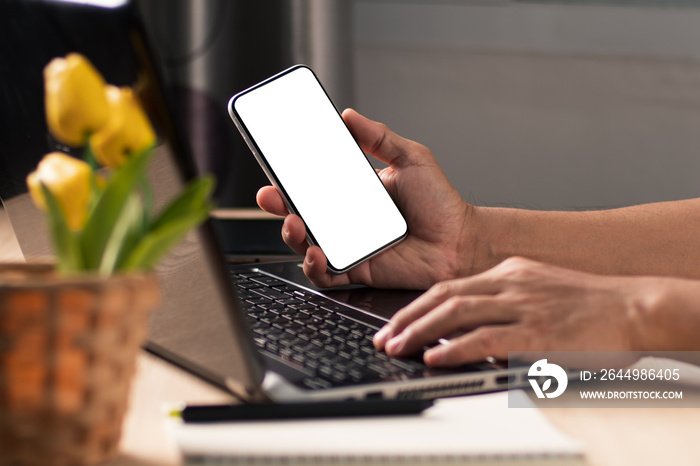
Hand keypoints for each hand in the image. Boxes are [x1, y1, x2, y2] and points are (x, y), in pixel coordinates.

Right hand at [257, 108, 470, 288]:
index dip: (288, 176)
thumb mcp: (410, 158)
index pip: (311, 182)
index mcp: (353, 191)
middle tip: (272, 195)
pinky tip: (317, 253)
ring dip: (291, 234)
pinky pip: (324, 274)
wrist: (461, 241)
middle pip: (299, 212)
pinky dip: (314, 266)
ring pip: (304, 243)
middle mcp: (345, 219)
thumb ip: (379, 137)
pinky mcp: (356, 270)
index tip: (274, 165)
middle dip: (277, 204)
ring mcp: (348, 245)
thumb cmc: (440, 203)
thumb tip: (348, 116)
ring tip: (295, 223)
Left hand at [374, 257, 655, 366]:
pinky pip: (487, 338)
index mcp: (509, 273)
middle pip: (444, 296)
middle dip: (407, 318)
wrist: (636, 307)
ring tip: (397, 347)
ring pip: (457, 312)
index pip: (449, 287)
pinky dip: (456, 347)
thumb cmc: (591, 305)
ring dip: (420, 331)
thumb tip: (471, 329)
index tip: (396, 323)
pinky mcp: (538, 332)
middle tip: (384, 337)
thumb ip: (505, 303)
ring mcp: (523, 306)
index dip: (416, 306)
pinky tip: (436, 356)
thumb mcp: (540, 290)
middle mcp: (510, 283)